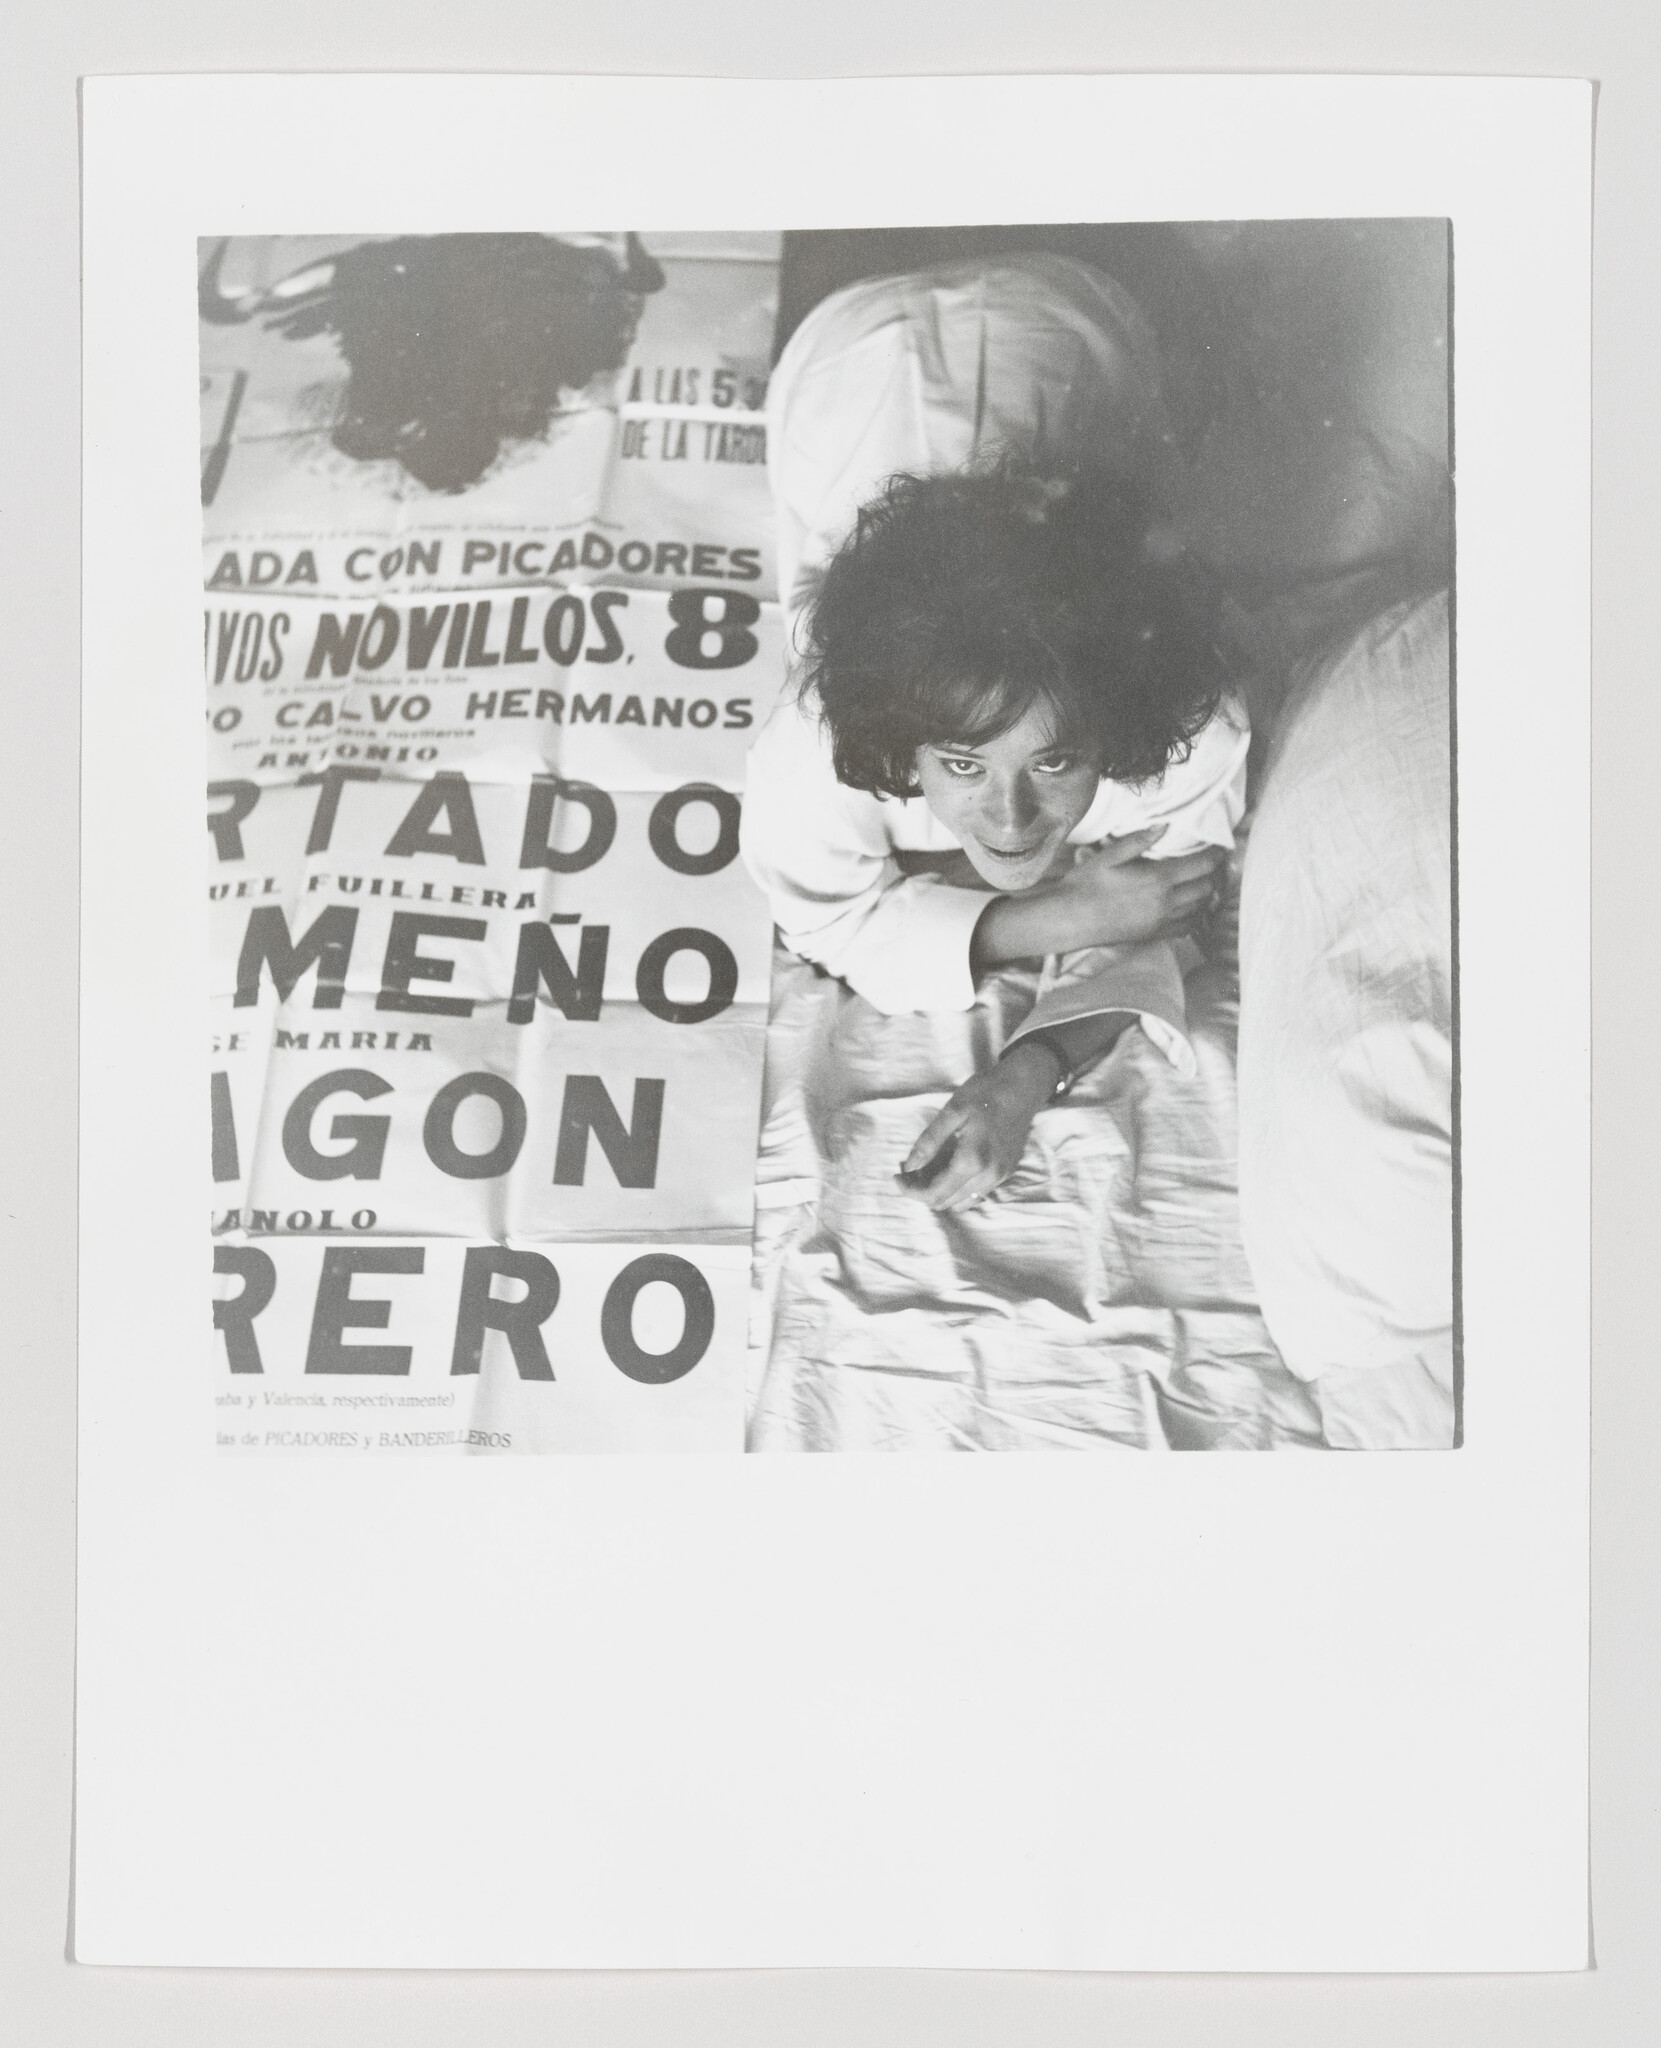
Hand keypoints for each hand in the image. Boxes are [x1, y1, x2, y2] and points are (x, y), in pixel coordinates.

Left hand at [898, 1041, 1061, 1212]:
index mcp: (972, 1161)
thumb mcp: (952, 1111)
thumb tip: (909, 1167)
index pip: (935, 1193)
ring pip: (962, 1203)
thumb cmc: (985, 1093)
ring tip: (927, 1171)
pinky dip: (958, 1189)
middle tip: (909, 1172)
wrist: (1023, 1087)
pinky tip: (949, 1169)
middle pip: (946, 1202)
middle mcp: (988, 1176)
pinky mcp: (1006, 1173)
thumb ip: (929, 1141)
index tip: (896, 1178)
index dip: (911, 1191)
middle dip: (923, 1192)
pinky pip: (976, 1194)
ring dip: (941, 1193)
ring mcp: (999, 1177)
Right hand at [1056, 830, 1224, 948]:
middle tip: (1214, 863)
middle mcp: (1165, 903)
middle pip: (1205, 887)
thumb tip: (1164, 826)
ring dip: (1207, 894)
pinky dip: (1195, 915)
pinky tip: (1190, 906)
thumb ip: (1138, 841)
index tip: (1221, 848)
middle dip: (1214, 874)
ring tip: (1206, 882)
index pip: (1200, 866)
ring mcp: (1161, 921)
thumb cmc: (1085, 885)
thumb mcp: (1108, 856)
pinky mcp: (1155, 934)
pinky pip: (1187, 926)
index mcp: (1157, 879)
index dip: (1215, 855)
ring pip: (1200, 908)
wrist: (1070, 921)